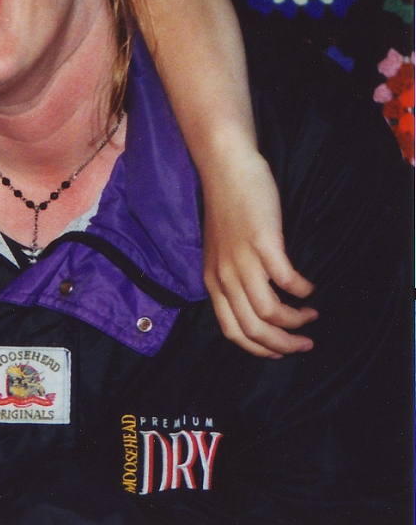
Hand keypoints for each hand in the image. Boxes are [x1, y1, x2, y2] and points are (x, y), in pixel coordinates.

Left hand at [202, 151, 316, 357]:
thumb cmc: (228, 210)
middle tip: (305, 344)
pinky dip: (302, 291)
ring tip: (311, 316)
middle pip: (253, 329)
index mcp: (212, 281)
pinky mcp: (262, 243)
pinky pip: (286, 280)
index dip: (258, 349)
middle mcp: (224, 276)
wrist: (226, 171)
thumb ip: (232, 278)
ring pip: (270, 312)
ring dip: (296, 322)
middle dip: (283, 345)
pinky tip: (310, 288)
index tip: (279, 353)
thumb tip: (255, 306)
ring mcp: (242, 260)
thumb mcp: (220, 252)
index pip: (232, 331)